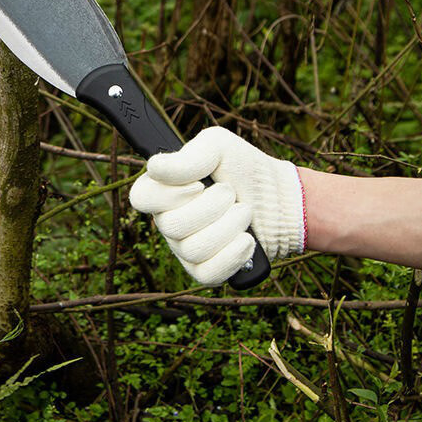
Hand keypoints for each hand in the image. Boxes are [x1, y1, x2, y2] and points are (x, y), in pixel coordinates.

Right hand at [129, 127, 305, 285]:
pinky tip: (247, 241)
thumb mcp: (218, 148)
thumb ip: (186, 157)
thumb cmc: (244, 169)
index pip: (141, 198)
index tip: (199, 185)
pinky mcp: (205, 270)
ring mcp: (184, 249)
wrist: (281, 199)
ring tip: (244, 213)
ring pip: (193, 249)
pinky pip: (207, 273)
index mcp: (164, 190)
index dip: (168, 195)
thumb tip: (154, 168)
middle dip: (213, 207)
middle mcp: (168, 221)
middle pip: (171, 226)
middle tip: (231, 194)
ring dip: (229, 227)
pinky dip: (233, 255)